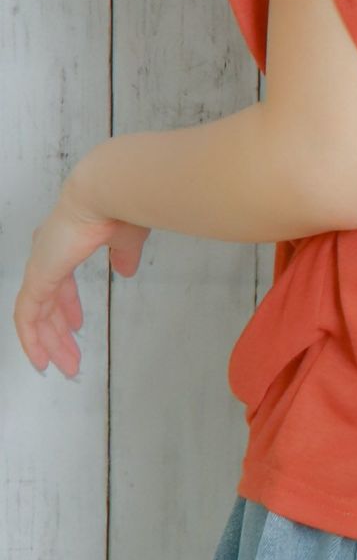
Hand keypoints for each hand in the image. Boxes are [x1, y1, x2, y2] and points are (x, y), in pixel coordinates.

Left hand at [12, 168, 149, 378]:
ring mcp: (40, 267)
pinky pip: (27, 316)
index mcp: (65, 245)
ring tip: (64, 366)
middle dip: (58, 334)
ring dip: (49, 343)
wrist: (106, 193)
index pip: (59, 284)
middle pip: (47, 304)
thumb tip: (126, 271)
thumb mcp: (127, 240)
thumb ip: (124, 256)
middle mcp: (48, 256)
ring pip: (37, 315)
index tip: (76, 326)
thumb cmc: (119, 208)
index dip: (67, 307)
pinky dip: (31, 339)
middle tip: (71, 358)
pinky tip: (40, 359)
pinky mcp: (38, 277)